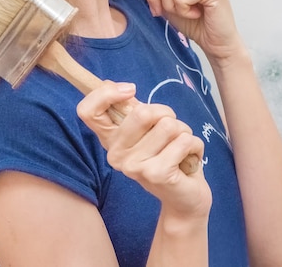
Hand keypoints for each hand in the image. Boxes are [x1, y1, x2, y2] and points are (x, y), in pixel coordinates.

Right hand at [77, 81, 211, 219]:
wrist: (184, 197)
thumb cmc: (165, 154)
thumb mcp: (146, 129)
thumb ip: (131, 109)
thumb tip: (114, 85)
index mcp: (109, 139)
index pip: (87, 110)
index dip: (105, 93)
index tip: (130, 90)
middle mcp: (115, 154)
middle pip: (142, 112)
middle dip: (166, 114)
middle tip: (170, 130)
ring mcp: (134, 166)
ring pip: (169, 125)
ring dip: (183, 132)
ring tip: (179, 147)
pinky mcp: (157, 174)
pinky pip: (184, 141)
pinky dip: (194, 145)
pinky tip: (188, 159)